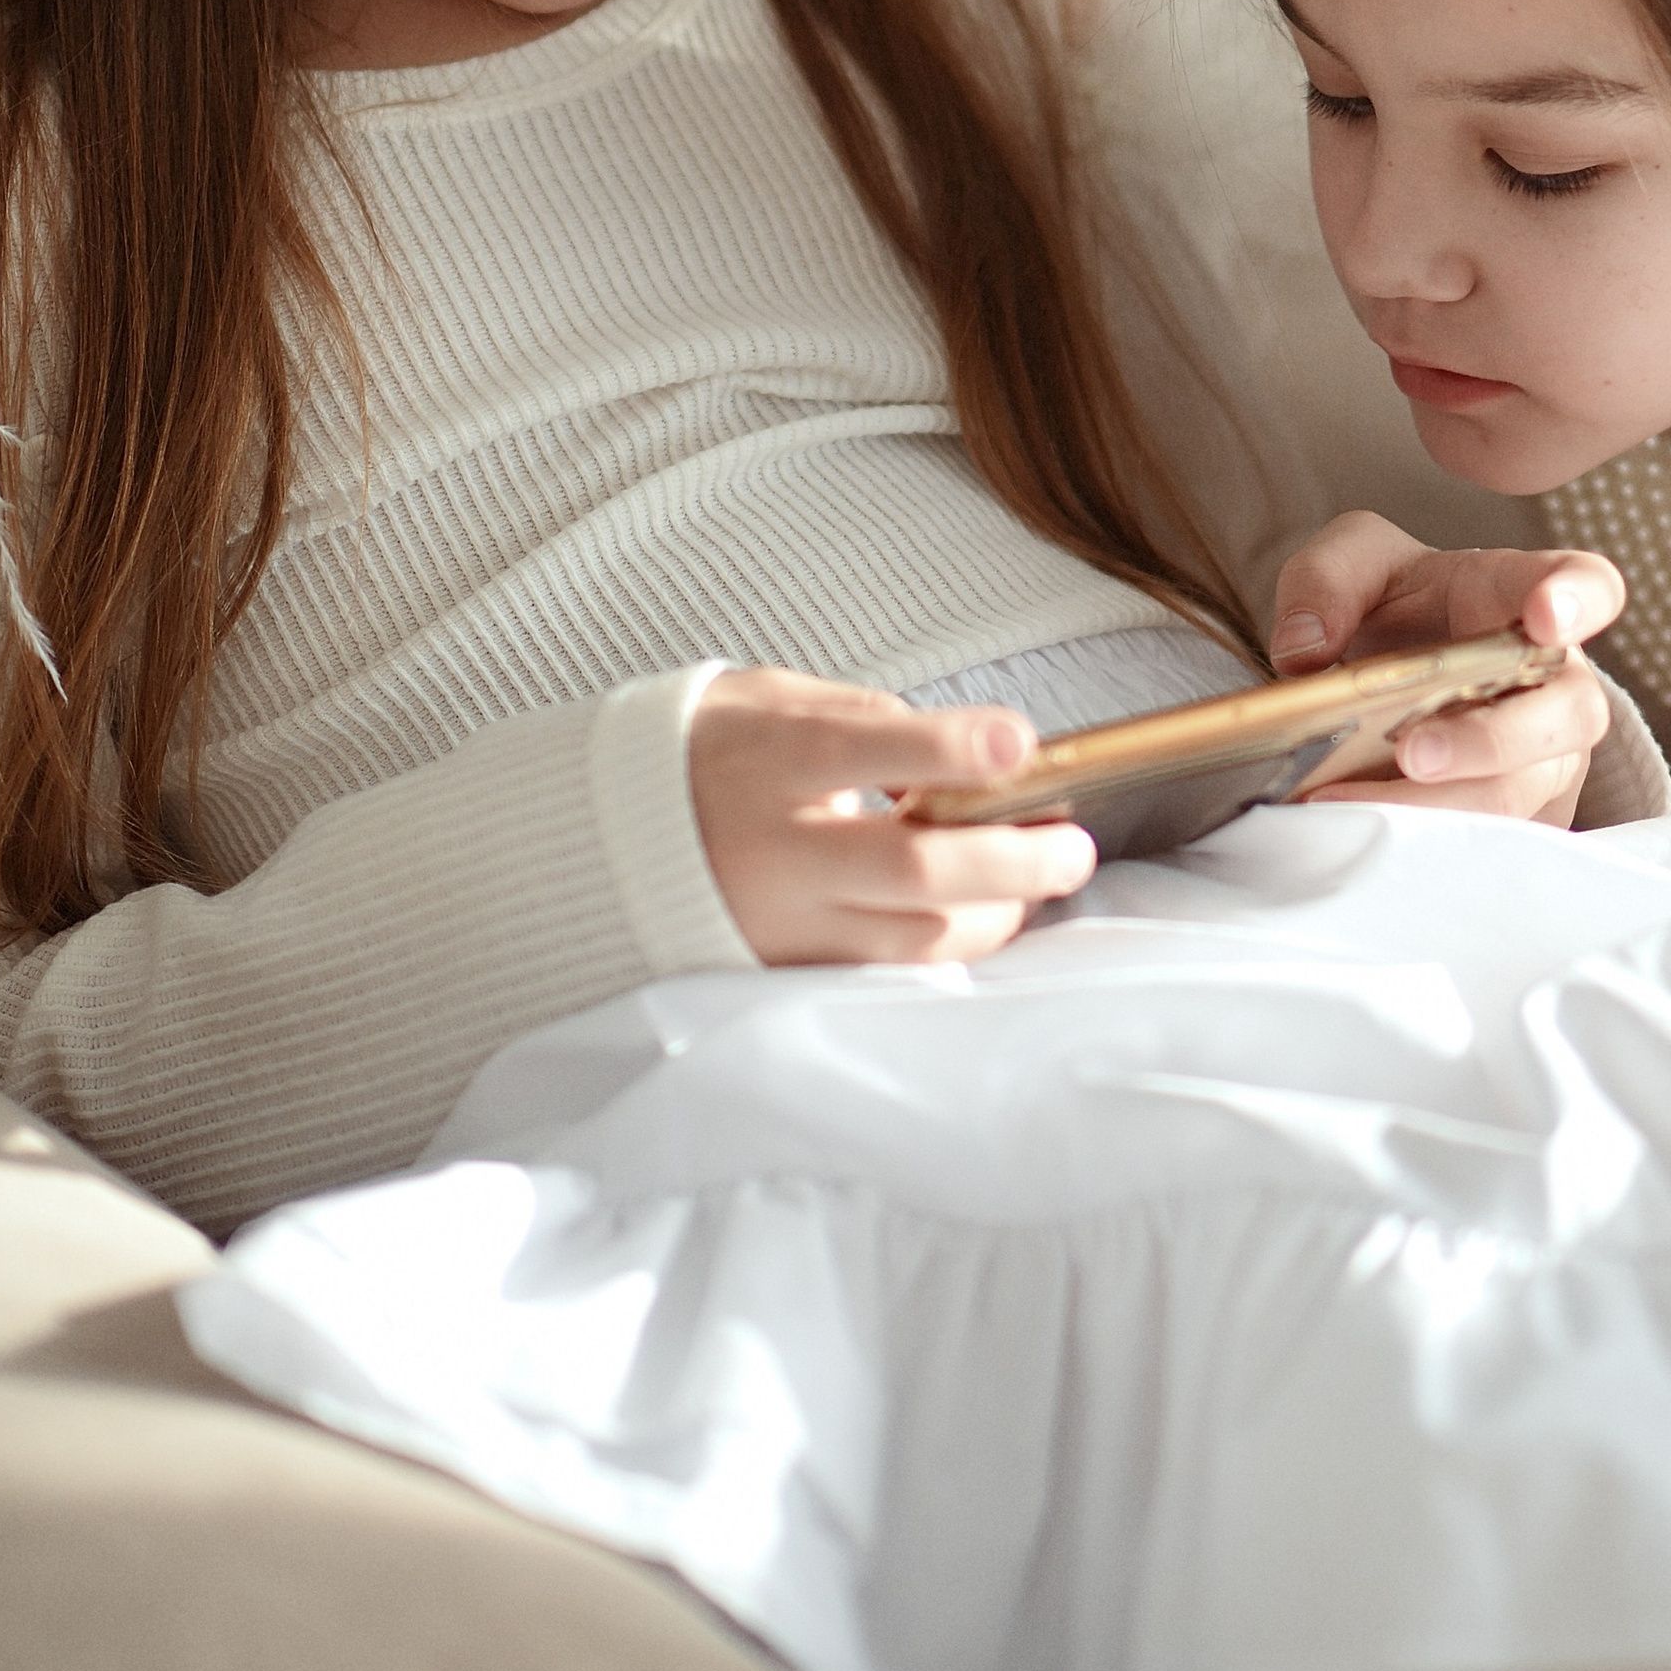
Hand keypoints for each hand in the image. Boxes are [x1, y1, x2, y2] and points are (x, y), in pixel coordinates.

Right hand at [689, 669, 1096, 963]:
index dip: (952, 747)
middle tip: (1074, 847)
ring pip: (912, 940)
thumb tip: (964, 750)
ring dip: (994, 915)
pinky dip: (944, 948)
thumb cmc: (703, 751)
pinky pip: (882, 974)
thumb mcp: (764, 697)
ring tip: (1039, 882)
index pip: (866, 748)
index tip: (1021, 743)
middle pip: (912, 868)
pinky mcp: (780, 970)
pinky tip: (982, 917)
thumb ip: (860, 715)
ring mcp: (776, 922)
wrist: (596, 837)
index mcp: (765, 760)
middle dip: (1012, 860)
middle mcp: (771, 850)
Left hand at [1267, 514, 1626, 827]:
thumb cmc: (1400, 609)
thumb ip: (1325, 581)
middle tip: (1412, 751)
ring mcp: (1545, 756)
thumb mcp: (1351, 566)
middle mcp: (1553, 682)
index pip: (1587, 586)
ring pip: (1524, 789)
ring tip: (1351, 802)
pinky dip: (1429, 838)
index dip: (1578, 600)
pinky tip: (1363, 831)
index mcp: (1520, 599)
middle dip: (1492, 738)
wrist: (1401, 677)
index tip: (1545, 617)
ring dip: (1445, 803)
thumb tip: (1306, 649)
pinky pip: (1495, 839)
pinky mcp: (1519, 814)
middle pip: (1568, 713)